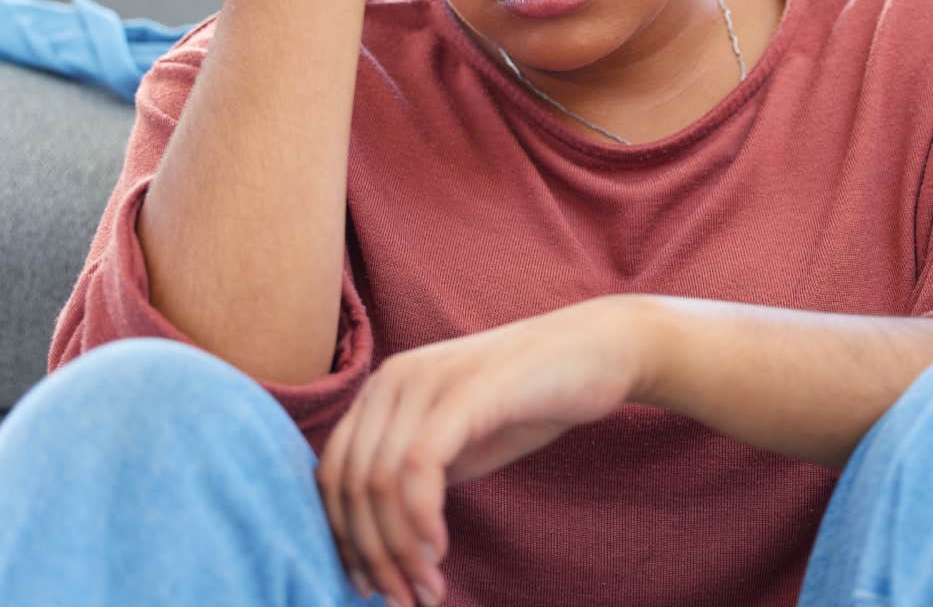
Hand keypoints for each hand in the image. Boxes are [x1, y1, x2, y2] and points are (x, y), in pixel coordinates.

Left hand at [316, 295, 647, 606]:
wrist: (599, 350)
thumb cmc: (531, 402)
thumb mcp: (460, 444)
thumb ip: (418, 478)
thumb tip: (383, 543)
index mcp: (383, 390)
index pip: (333, 472)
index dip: (344, 537)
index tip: (368, 587)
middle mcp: (392, 379)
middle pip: (351, 483)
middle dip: (371, 554)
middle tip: (401, 599)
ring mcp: (426, 380)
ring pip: (380, 481)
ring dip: (398, 549)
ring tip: (426, 590)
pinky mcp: (465, 391)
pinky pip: (419, 466)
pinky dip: (421, 519)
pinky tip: (439, 551)